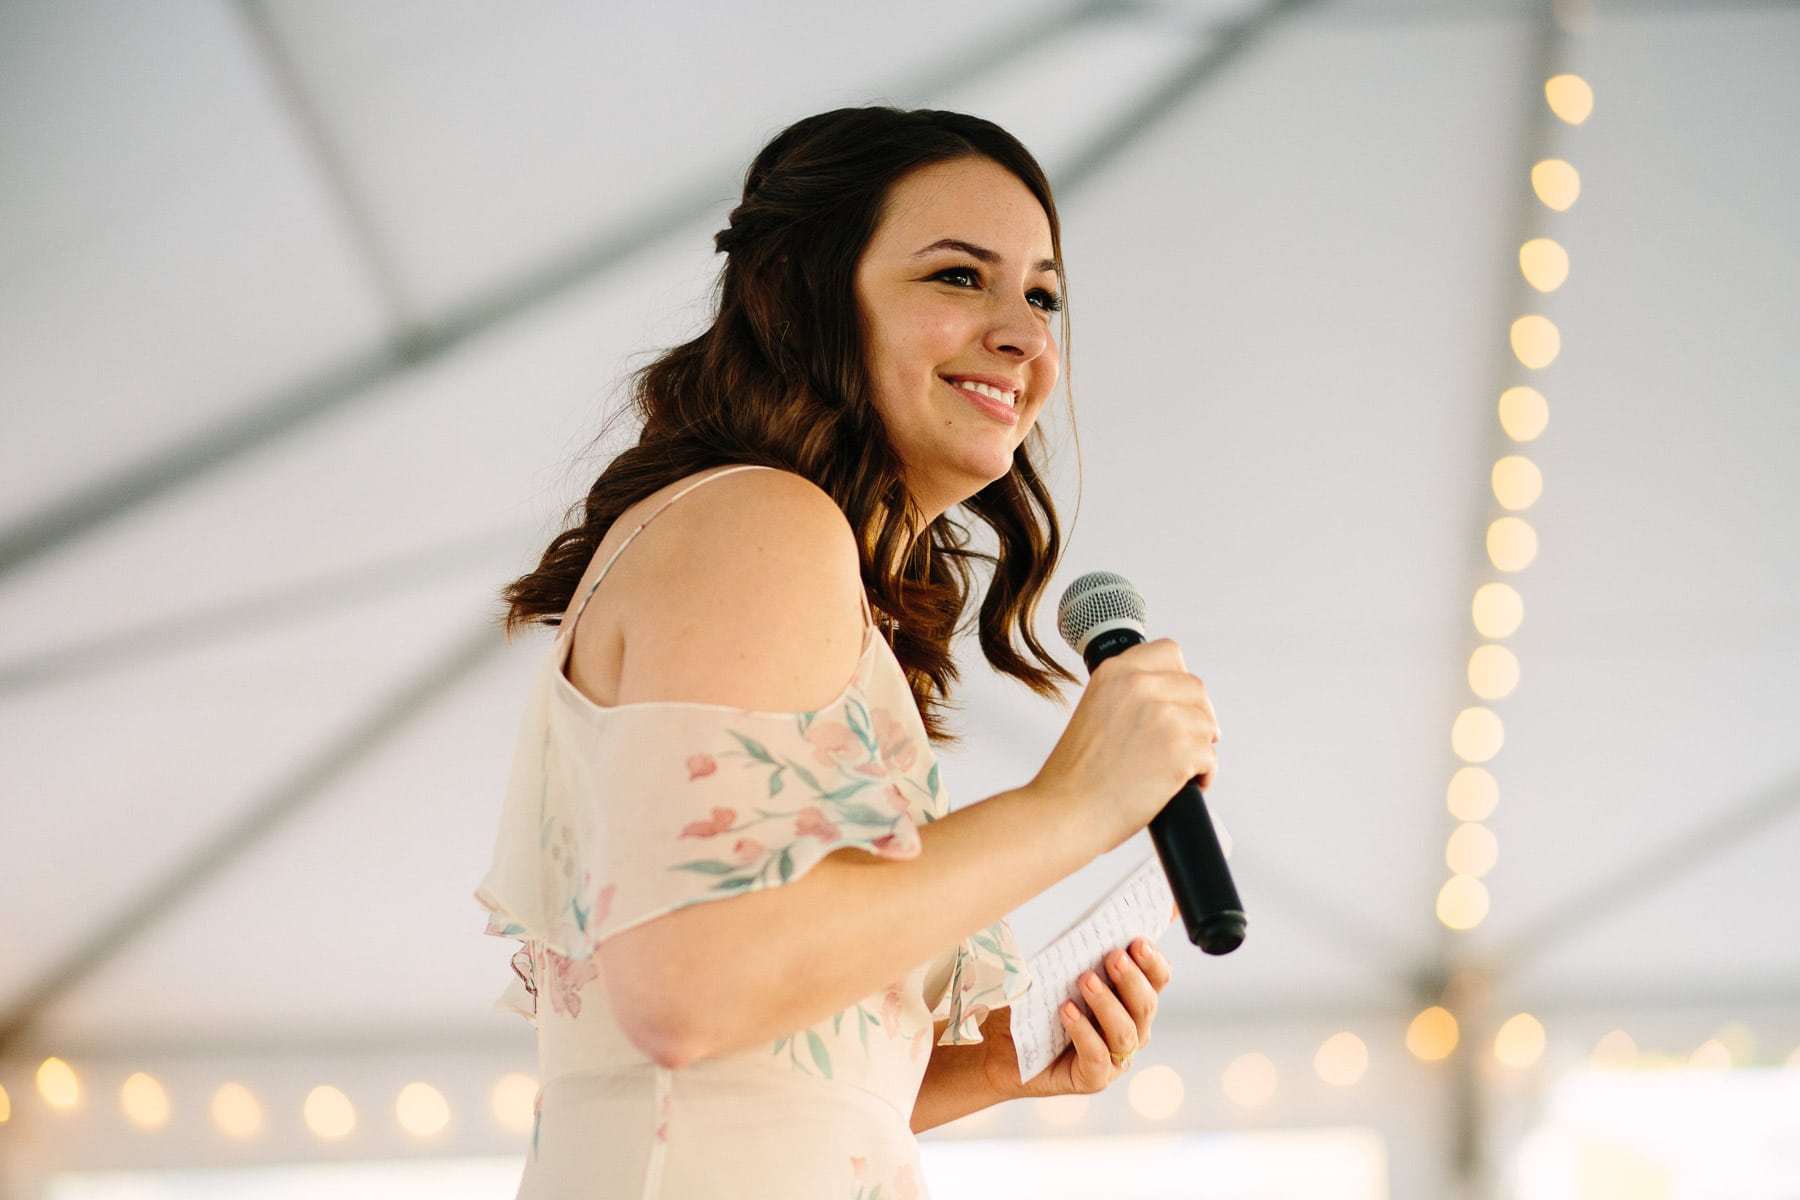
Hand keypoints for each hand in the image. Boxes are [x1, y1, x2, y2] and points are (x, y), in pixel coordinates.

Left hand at [971, 938, 1172, 1100]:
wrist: (1000, 1045)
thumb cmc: (1032, 1004)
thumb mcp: (1054, 971)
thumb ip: (1075, 952)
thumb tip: (1082, 925)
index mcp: (1128, 998)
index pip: (1156, 979)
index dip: (1153, 962)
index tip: (1138, 942)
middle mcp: (1129, 1028)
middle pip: (1146, 1004)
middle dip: (1132, 979)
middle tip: (1114, 956)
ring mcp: (1114, 1057)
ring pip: (1126, 1031)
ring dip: (1107, 1002)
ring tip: (1085, 979)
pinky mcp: (1092, 1079)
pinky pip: (1097, 1056)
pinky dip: (1084, 1031)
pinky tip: (1067, 1011)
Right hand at [1033, 639, 1219, 847]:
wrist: (1066, 812)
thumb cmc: (1075, 775)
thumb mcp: (1094, 711)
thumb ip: (1127, 695)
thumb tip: (1168, 699)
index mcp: (1114, 672)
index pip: (1169, 652)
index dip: (1178, 679)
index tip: (1176, 701)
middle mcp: (1139, 686)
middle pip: (1195, 688)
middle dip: (1194, 716)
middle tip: (1181, 741)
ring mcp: (1163, 716)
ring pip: (1207, 724)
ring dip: (1198, 747)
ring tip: (1175, 768)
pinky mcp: (1180, 749)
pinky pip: (1211, 758)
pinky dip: (1201, 776)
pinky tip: (1177, 786)